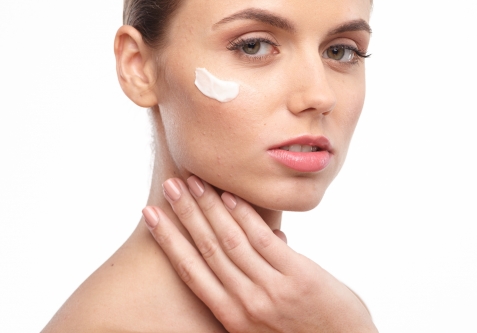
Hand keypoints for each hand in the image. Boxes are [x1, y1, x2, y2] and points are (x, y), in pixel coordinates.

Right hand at [142, 176, 377, 332]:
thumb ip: (256, 286)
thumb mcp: (268, 320)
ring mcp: (271, 291)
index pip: (191, 270)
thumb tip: (264, 242)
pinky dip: (245, 217)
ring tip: (192, 182)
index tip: (152, 214)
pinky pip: (263, 242)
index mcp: (232, 316)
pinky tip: (231, 196)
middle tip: (168, 185)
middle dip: (184, 215)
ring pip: (230, 242)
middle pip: (206, 250)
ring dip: (209, 208)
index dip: (169, 240)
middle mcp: (245, 304)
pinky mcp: (298, 278)